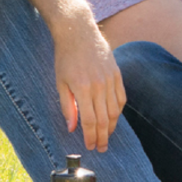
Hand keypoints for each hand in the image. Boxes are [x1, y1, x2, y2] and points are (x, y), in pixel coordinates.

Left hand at [51, 15, 125, 152]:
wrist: (79, 33)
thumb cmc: (66, 58)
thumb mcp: (60, 83)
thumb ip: (68, 106)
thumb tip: (72, 127)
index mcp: (83, 89)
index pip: (89, 120)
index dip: (90, 136)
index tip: (90, 146)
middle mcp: (99, 86)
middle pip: (104, 119)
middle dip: (102, 136)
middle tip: (102, 148)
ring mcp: (110, 79)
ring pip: (115, 110)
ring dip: (111, 126)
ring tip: (107, 136)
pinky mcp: (117, 74)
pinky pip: (121, 98)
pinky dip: (118, 111)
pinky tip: (114, 118)